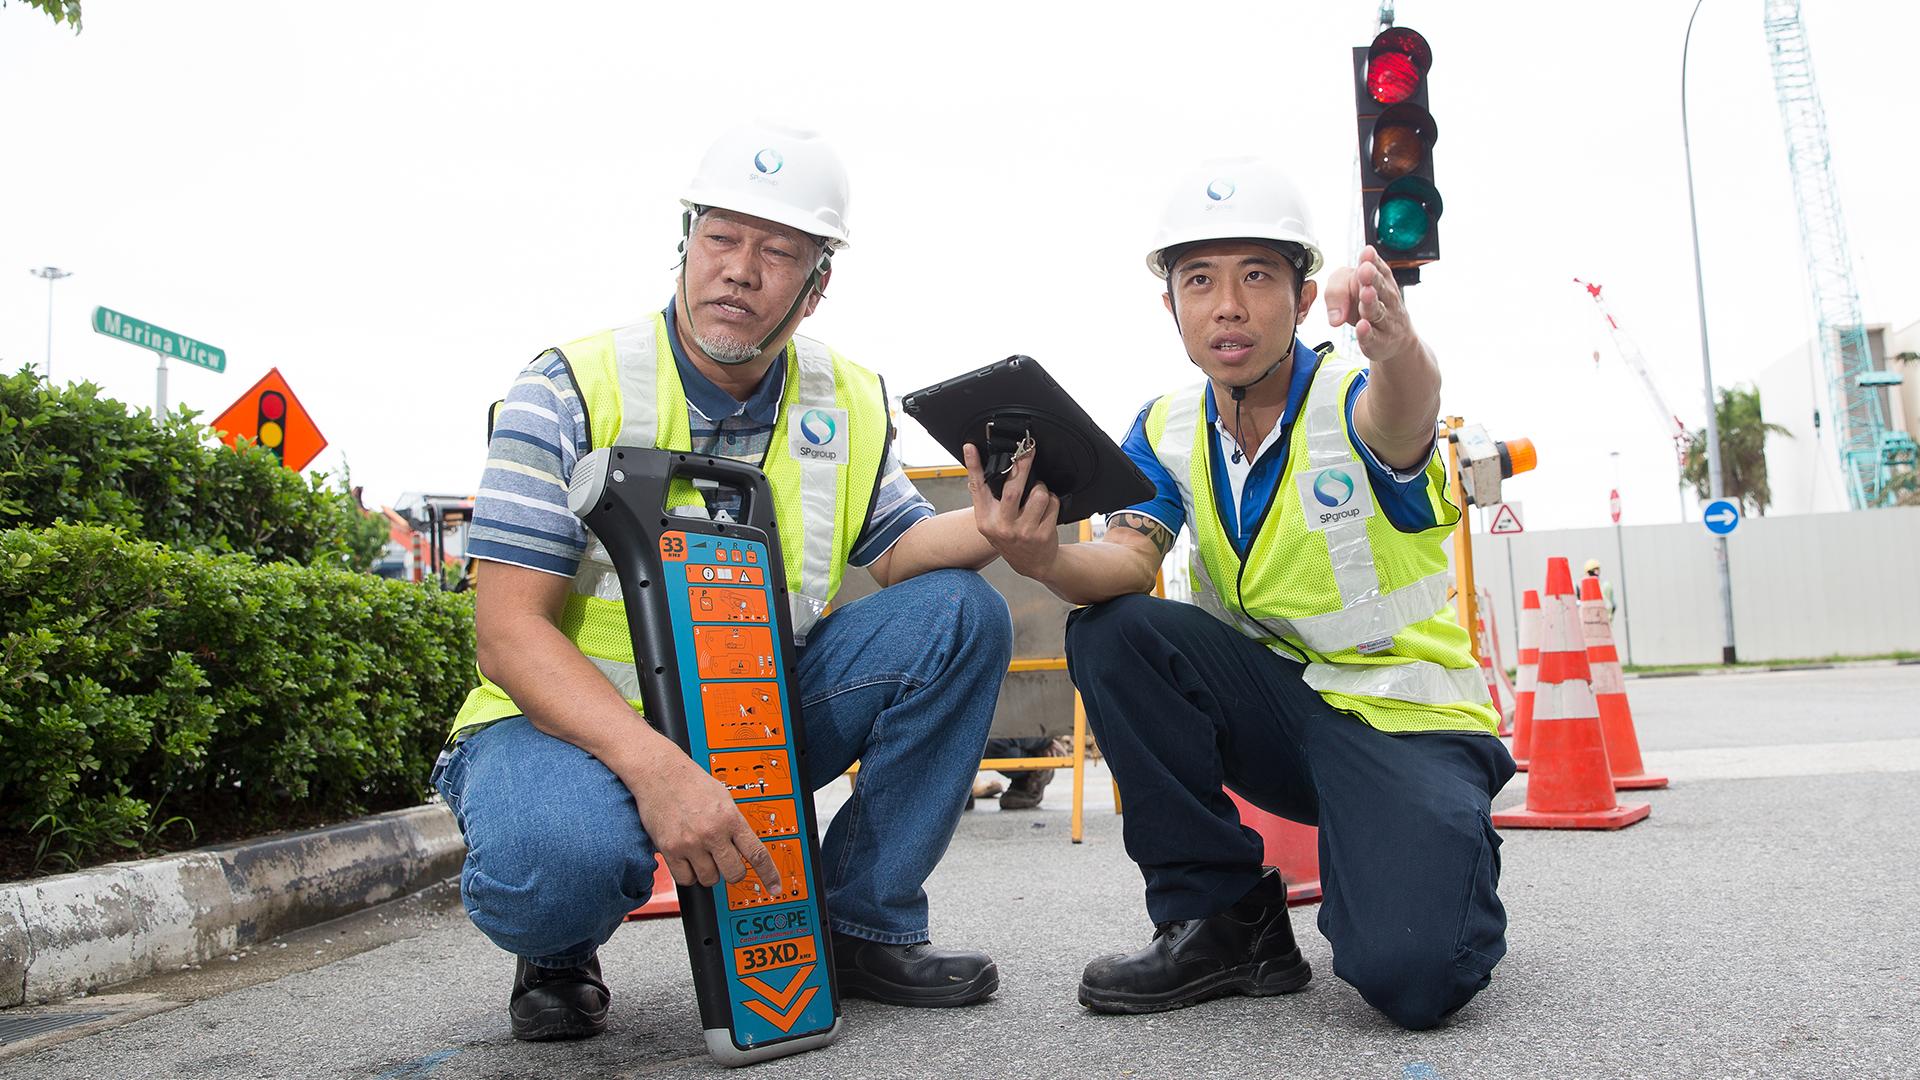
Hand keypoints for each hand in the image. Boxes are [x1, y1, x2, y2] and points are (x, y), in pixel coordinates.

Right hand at [620, 743, 782, 893]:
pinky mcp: (670, 850)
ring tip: (701, 853)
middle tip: (725, 861)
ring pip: (710, 879)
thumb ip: (734, 823)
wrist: (660, 772)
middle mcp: (712, 832)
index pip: (757, 854)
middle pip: (734, 873)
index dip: (769, 875)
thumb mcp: (724, 797)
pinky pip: (686, 879)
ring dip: (709, 872)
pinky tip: (687, 858)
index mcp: (730, 818)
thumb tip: (744, 846)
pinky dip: (688, 874)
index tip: (774, 888)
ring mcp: (691, 843)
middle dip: (732, 871)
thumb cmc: (691, 781)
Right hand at [964, 441, 1060, 581]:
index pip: (977, 488)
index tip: (970, 447)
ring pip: (1038, 494)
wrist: (1034, 564)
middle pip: (1012, 489)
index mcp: (985, 520)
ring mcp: (1023, 532)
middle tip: (1028, 450)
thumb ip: (990, 500)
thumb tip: (992, 467)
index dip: (973, 466)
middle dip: (1022, 464)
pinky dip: (1052, 500)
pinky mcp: (1042, 534)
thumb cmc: (1012, 537)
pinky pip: (1052, 504)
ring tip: (1038, 494)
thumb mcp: (993, 522)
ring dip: (1042, 487)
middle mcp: (1002, 526)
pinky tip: (1046, 509)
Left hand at [1323, 246, 1420, 365]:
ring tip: (1365, 294)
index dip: (1373, 260)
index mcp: (1380, 281)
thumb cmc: (1367, 308)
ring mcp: (1385, 320)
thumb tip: (1334, 314)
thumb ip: (1337, 292)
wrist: (1395, 340)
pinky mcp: (1379, 342)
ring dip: (1370, 302)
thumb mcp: (1349, 293)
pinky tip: (1362, 327)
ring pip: (1377, 311)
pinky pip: (1373, 337)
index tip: (1366, 252)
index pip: (1379, 268)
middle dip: (1371, 278)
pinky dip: (1367, 332)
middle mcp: (1386, 299)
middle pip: (1379, 287)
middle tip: (1365, 270)